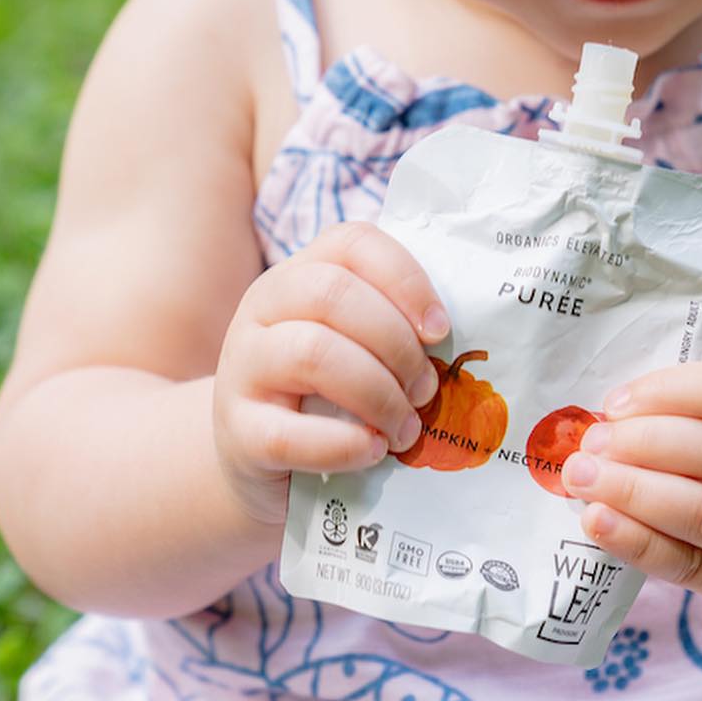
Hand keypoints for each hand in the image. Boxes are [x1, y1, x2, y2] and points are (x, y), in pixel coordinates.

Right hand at [212, 221, 448, 526]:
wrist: (259, 458)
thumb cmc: (326, 393)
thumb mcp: (355, 344)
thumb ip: (393, 327)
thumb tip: (465, 336)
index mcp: (300, 273)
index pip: (353, 242)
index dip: (405, 279)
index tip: (440, 329)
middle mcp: (263, 306)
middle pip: (333, 294)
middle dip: (396, 343)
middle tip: (427, 389)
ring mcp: (242, 366)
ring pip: (313, 353)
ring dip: (377, 394)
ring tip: (406, 428)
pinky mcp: (236, 430)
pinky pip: (289, 433)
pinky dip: (343, 445)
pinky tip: (373, 452)